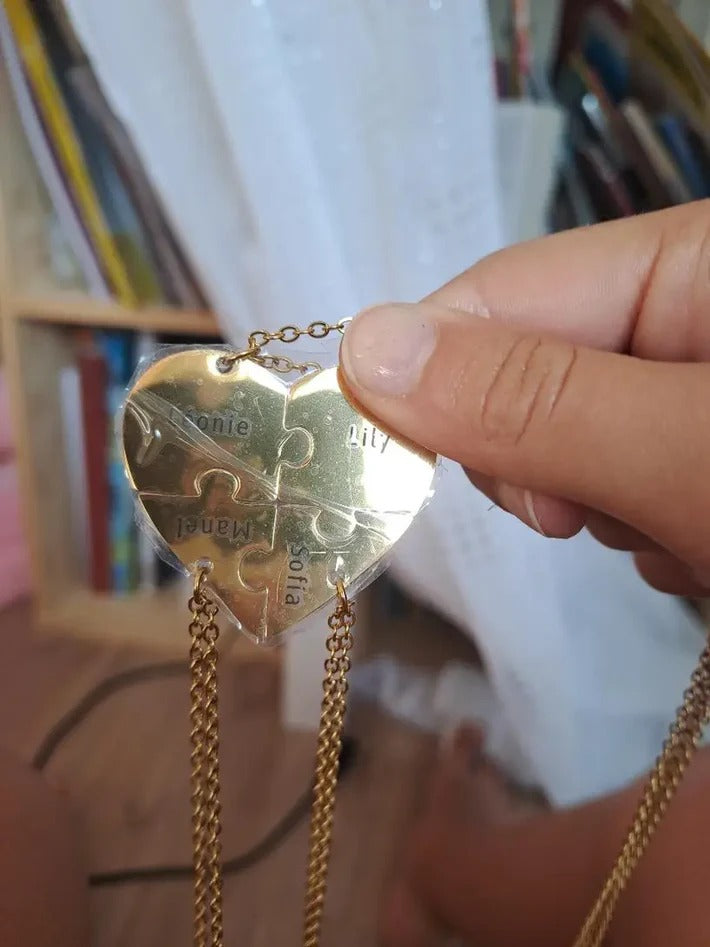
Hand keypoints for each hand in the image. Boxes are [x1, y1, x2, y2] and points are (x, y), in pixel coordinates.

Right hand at [339, 201, 709, 595]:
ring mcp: (693, 396)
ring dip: (603, 508)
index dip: (430, 369)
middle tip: (574, 515)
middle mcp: (687, 316)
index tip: (378, 457)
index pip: (507, 290)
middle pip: (533, 372)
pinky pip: (628, 486)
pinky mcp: (703, 460)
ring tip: (679, 537)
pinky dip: (645, 532)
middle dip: (534, 458)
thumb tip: (363, 344)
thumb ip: (532, 399)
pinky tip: (698, 552)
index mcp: (690, 262)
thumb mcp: (680, 449)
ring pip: (576, 443)